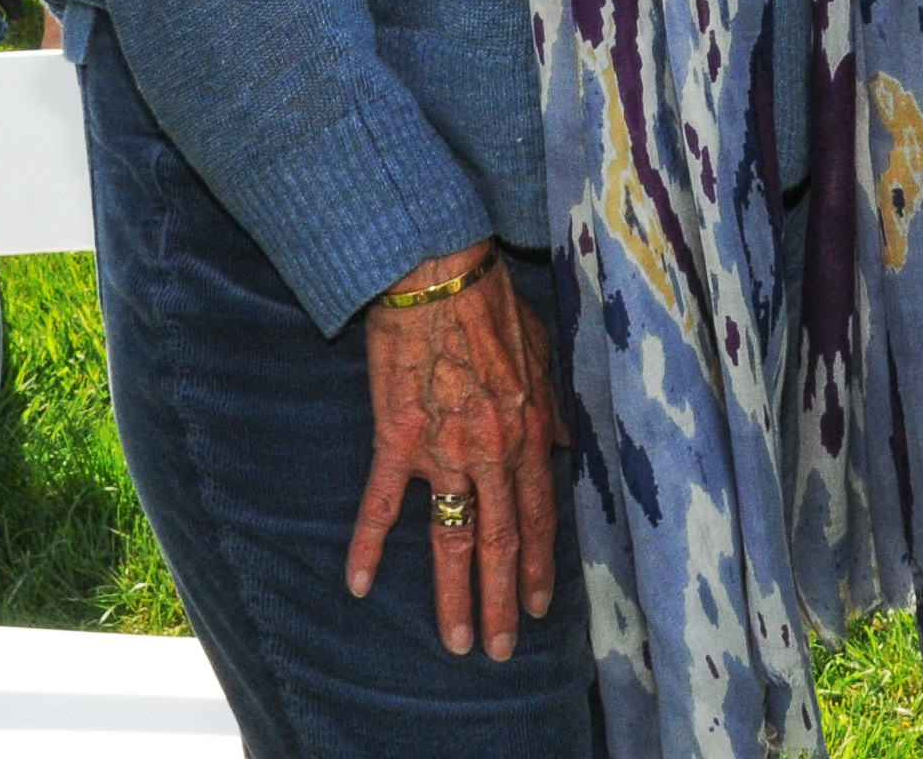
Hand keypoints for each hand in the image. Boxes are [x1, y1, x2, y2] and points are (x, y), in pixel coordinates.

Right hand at [346, 245, 558, 657]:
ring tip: (455, 641)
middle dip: (502, 601)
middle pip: (500, 541)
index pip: (539, 515)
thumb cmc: (490, 302)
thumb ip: (553, 405)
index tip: (537, 605)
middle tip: (500, 649)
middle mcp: (491, 452)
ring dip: (454, 595)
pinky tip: (360, 585)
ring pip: (452, 539)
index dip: (537, 565)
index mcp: (528, 432)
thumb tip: (563, 444)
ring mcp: (443, 452)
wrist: (437, 274)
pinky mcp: (397, 440)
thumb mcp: (544, 351)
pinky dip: (369, 547)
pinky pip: (382, 504)